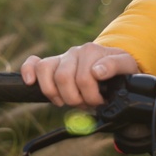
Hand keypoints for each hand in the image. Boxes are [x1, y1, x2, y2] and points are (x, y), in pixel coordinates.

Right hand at [19, 43, 140, 107]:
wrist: (114, 63)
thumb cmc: (119, 68)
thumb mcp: (126, 66)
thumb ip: (115, 66)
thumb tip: (96, 71)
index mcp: (91, 51)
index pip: (84, 79)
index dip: (91, 97)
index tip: (100, 102)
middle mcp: (75, 52)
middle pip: (63, 78)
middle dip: (74, 98)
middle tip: (86, 103)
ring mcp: (62, 57)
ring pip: (46, 71)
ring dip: (55, 92)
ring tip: (67, 100)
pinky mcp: (52, 64)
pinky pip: (34, 63)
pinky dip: (29, 71)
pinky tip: (29, 82)